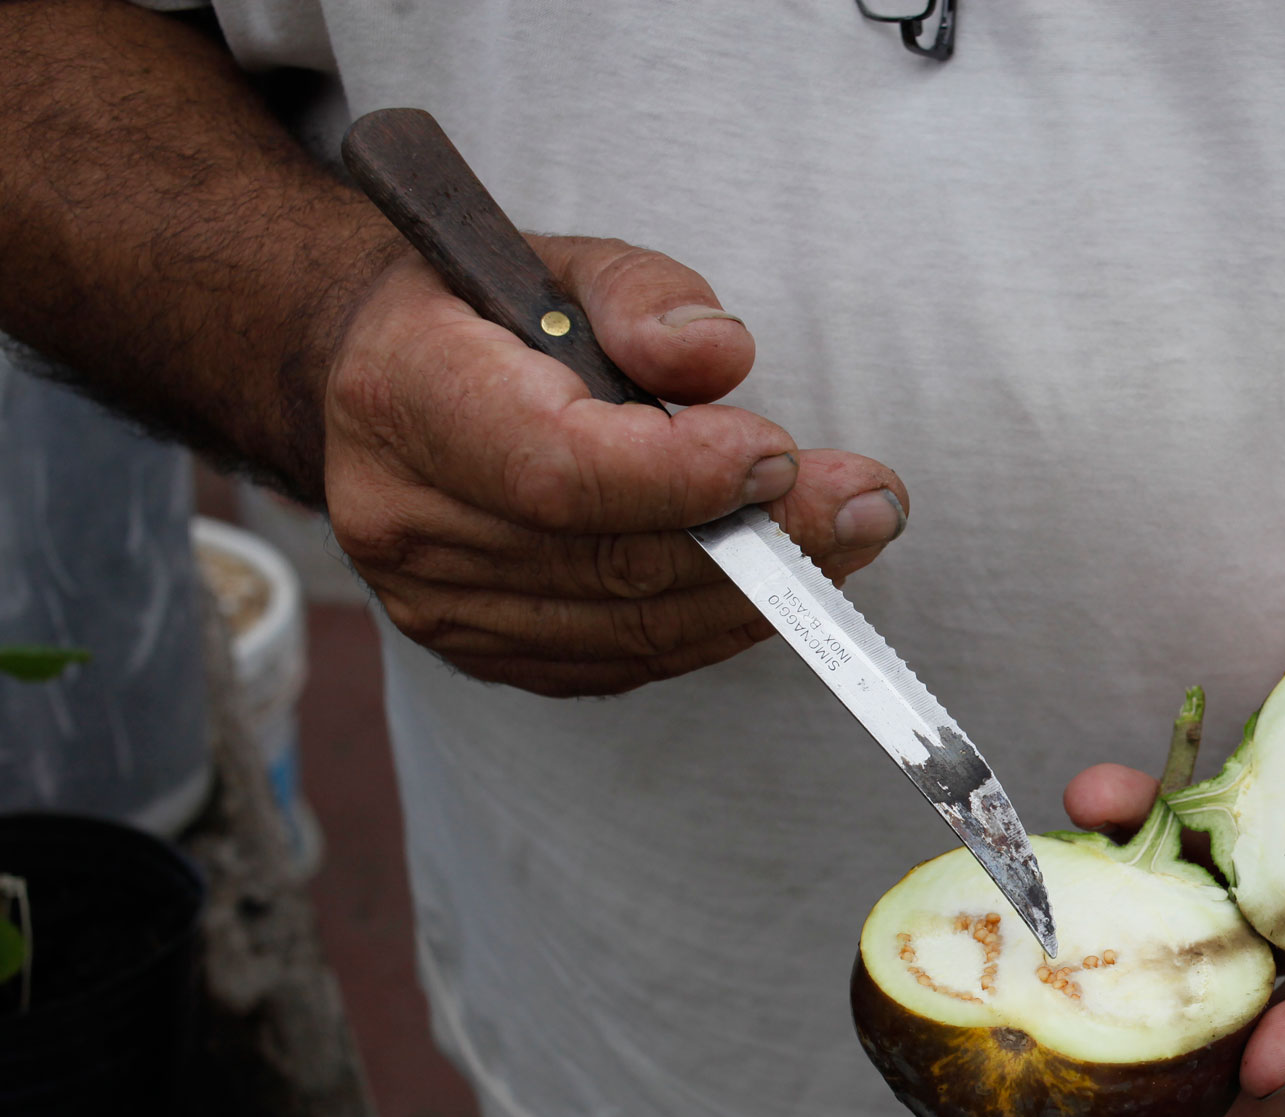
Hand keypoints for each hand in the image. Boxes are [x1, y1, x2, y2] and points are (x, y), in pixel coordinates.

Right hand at [321, 236, 908, 696]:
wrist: (381, 379)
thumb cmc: (486, 312)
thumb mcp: (564, 259)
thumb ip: (646, 296)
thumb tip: (721, 356)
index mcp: (404, 395)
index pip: (556, 468)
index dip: (682, 475)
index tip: (783, 454)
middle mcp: (404, 517)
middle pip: (614, 560)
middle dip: (766, 538)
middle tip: (872, 503)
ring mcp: (439, 604)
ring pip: (634, 625)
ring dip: (763, 591)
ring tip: (854, 534)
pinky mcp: (487, 653)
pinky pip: (627, 659)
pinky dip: (717, 625)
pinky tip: (781, 580)